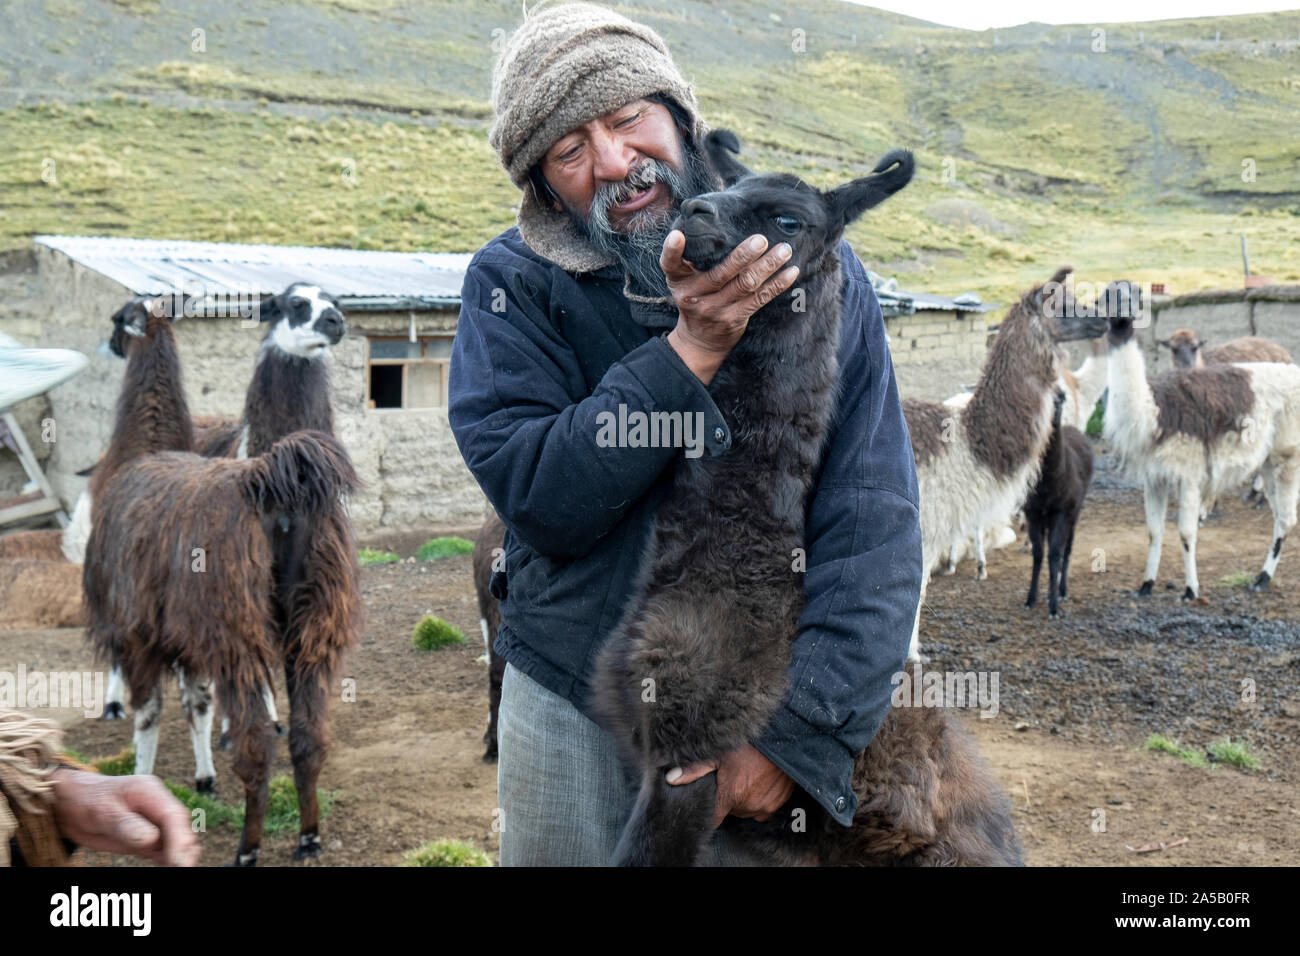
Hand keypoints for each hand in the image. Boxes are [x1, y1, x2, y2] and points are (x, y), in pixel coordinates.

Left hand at [49, 768, 199, 865]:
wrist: (70, 802)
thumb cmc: (86, 799)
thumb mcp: (103, 811)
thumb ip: (126, 824)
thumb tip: (152, 839)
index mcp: (149, 792)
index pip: (173, 815)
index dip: (180, 837)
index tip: (179, 858)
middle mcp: (156, 806)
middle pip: (178, 826)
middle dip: (183, 847)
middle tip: (184, 867)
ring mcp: (151, 821)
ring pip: (173, 838)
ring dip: (179, 853)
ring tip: (184, 868)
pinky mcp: (143, 836)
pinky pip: (160, 847)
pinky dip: (169, 857)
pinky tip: (175, 865)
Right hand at [660, 230, 798, 384]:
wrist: (699, 340)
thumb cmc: (695, 298)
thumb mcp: (684, 280)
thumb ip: (693, 258)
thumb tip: (718, 224)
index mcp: (678, 280)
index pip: (670, 263)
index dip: (672, 250)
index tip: (678, 235)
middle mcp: (694, 295)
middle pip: (720, 273)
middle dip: (742, 256)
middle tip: (761, 239)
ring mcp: (714, 309)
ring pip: (745, 284)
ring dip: (767, 266)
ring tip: (785, 250)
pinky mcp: (734, 318)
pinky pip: (760, 299)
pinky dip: (777, 284)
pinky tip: (791, 271)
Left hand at [666, 744, 795, 827]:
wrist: (786, 737)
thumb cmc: (752, 744)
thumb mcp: (720, 753)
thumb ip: (694, 769)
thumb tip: (670, 778)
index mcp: (732, 796)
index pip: (714, 818)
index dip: (709, 811)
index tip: (708, 803)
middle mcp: (750, 806)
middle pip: (731, 811)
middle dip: (729, 797)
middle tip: (731, 776)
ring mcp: (767, 806)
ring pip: (748, 810)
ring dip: (746, 799)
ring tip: (747, 776)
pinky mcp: (781, 803)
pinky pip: (765, 808)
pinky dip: (761, 798)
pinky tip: (761, 780)